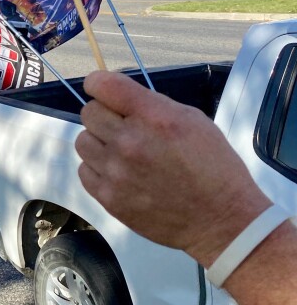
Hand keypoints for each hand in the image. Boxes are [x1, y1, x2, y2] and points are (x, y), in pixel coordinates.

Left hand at [75, 71, 268, 266]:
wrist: (221, 220)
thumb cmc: (213, 167)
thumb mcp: (192, 121)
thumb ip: (152, 107)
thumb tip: (119, 100)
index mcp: (154, 117)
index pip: (104, 85)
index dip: (99, 84)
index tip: (102, 90)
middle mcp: (129, 141)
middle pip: (89, 113)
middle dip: (104, 115)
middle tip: (123, 127)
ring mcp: (116, 171)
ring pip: (83, 141)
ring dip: (99, 142)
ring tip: (121, 152)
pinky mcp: (108, 197)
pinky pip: (84, 171)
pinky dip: (97, 169)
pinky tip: (118, 173)